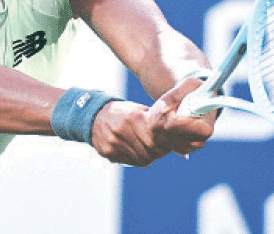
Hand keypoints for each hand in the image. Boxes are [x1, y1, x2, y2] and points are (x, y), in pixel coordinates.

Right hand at [89, 77, 216, 166]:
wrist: (93, 115)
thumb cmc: (122, 112)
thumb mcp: (138, 111)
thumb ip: (156, 123)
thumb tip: (179, 142)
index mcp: (134, 118)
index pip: (157, 138)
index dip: (166, 144)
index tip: (169, 144)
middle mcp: (123, 130)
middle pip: (150, 151)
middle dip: (159, 151)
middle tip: (161, 148)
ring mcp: (115, 142)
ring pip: (142, 159)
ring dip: (149, 156)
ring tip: (147, 149)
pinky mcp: (108, 152)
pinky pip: (130, 162)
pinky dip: (136, 159)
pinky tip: (135, 151)